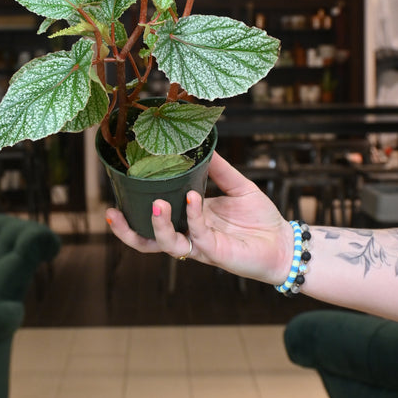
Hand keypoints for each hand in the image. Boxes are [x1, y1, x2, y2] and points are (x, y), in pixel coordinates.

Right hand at [106, 152, 293, 284]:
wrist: (283, 242)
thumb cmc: (260, 218)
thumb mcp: (237, 185)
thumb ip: (218, 168)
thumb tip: (203, 144)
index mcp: (189, 219)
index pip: (153, 218)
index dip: (132, 211)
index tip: (118, 192)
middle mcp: (189, 234)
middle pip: (147, 240)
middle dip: (127, 231)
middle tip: (114, 211)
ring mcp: (200, 246)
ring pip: (166, 244)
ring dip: (156, 225)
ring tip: (157, 203)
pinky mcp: (216, 253)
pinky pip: (198, 235)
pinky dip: (193, 215)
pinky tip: (192, 198)